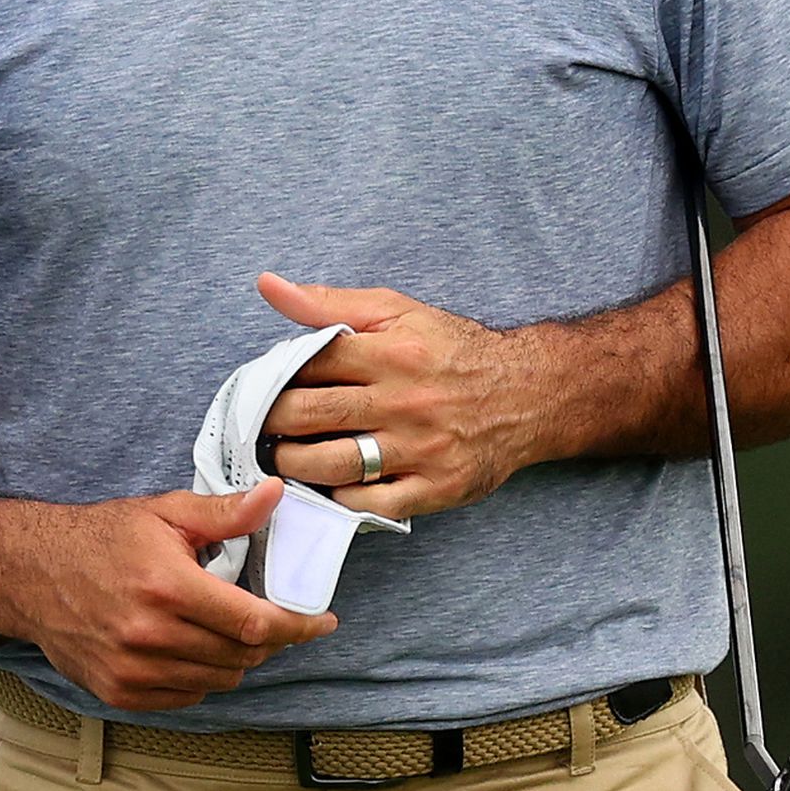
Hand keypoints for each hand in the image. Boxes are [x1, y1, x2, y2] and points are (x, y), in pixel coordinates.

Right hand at [0, 481, 333, 712]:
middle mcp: (150, 635)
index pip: (254, 623)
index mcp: (167, 586)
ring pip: (218, 681)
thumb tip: (274, 496)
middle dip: (267, 640)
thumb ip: (223, 513)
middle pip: (241, 657)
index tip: (320, 622)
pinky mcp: (119, 691)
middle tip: (269, 619)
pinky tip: (192, 649)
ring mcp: (132, 669)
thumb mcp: (162, 514)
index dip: (297, 626)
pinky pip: (186, 696)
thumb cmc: (98, 539)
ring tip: (227, 631)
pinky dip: (201, 677)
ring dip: (235, 660)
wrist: (28, 573)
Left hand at [258, 272, 556, 521]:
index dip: (277, 376)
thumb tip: (269, 286)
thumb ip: (329, 303)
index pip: (312, 365)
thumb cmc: (453, 350)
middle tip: (260, 425)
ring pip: (336, 465)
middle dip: (275, 422)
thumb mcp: (396, 311)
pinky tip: (329, 484)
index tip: (262, 385)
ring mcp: (422, 449)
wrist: (529, 393)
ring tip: (282, 455)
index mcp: (393, 354)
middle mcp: (406, 403)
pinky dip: (342, 497)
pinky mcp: (438, 487)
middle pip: (315, 416)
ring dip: (296, 463)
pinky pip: (374, 503)